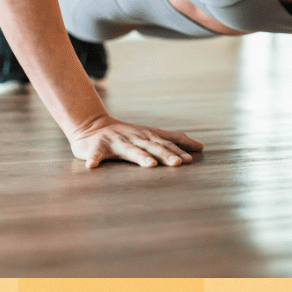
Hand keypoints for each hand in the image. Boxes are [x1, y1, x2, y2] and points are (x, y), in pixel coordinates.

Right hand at [69, 115, 203, 167]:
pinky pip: (94, 154)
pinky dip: (93, 159)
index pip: (165, 142)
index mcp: (146, 136)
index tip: (190, 159)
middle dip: (166, 155)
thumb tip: (201, 147)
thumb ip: (171, 140)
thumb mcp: (149, 134)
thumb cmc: (125, 135)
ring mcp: (115, 142)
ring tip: (150, 164)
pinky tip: (92, 166)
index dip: (177, 150)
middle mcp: (133, 138)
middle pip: (152, 147)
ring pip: (129, 150)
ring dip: (140, 157)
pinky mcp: (96, 148)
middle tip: (178, 163)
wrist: (90, 126)